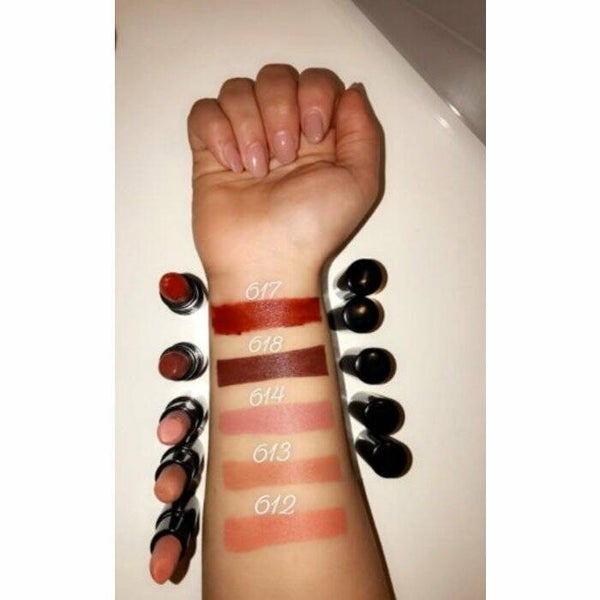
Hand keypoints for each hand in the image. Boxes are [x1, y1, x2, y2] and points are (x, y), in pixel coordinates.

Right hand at [187, 64, 381, 281]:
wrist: (265, 261)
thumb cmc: (311, 230)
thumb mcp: (359, 182)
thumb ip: (363, 131)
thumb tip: (350, 92)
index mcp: (319, 136)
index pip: (316, 80)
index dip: (314, 95)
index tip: (313, 136)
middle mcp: (282, 132)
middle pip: (275, 76)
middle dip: (279, 110)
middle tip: (283, 157)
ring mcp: (244, 140)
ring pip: (237, 89)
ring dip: (247, 126)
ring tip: (255, 170)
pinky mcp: (211, 153)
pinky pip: (204, 112)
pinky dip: (216, 131)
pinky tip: (230, 164)